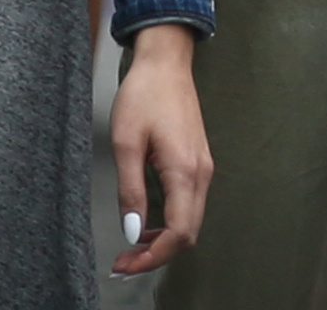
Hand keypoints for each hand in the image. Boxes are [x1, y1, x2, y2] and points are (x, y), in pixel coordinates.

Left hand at [105, 25, 210, 273]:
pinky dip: (170, 223)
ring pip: (190, 221)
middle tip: (123, 262)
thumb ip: (130, 190)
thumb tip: (133, 232)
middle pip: (188, 233)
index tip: (125, 264)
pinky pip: (189, 205)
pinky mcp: (198, 162)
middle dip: (156, 255)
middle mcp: (201, 174)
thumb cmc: (144, 94)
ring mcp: (203, 168)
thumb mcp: (126, 142)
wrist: (166, 61)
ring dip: (163, 240)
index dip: (153, 256)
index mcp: (185, 171)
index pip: (178, 233)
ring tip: (131, 247)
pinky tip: (147, 223)